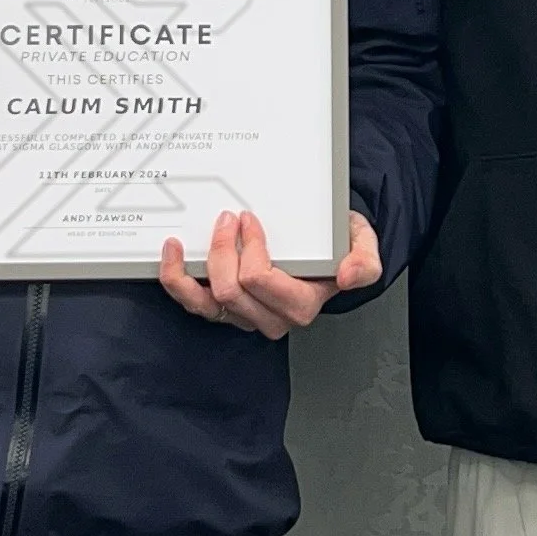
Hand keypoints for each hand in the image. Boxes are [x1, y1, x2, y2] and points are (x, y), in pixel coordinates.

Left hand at [158, 208, 380, 342]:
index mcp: (300, 304)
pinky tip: (171, 255)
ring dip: (189, 271)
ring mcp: (244, 315)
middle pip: (231, 291)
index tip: (249, 219)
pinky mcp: (224, 310)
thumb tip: (348, 276)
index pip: (262, 282)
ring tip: (181, 242)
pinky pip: (194, 304)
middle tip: (227, 218)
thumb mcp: (362, 245)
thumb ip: (365, 261)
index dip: (249, 249)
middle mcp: (270, 317)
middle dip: (222, 250)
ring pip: (207, 304)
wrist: (324, 251)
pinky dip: (176, 281)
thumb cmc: (336, 247)